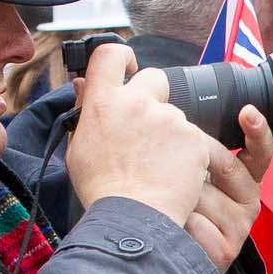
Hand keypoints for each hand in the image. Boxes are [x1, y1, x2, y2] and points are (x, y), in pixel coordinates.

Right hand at [65, 42, 213, 224]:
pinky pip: (193, 138)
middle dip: (154, 97)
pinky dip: (186, 153)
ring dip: (169, 133)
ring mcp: (169, 119)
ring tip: (156, 165)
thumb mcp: (78, 148)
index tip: (129, 68)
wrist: (133, 218)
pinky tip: (172, 174)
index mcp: (104, 102)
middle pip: (155, 78)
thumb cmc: (101, 189)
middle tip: (147, 130)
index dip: (123, 57)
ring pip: (174, 115)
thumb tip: (83, 84)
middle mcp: (137, 102)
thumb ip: (84, 111)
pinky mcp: (194, 138)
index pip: (110, 55)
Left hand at [182, 108, 272, 272]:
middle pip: (226, 165)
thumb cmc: (176, 207)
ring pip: (201, 193)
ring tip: (165, 208)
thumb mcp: (191, 175)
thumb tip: (177, 117)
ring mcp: (240, 227)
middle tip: (171, 173)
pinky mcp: (225, 250)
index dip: (257, 130)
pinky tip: (171, 228)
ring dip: (174, 196)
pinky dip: (175, 222)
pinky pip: (193, 221)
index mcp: (245, 179)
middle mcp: (249, 202)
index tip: (248, 112)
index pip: (260, 151)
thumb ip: (197, 150)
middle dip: (193, 162)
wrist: (168, 258)